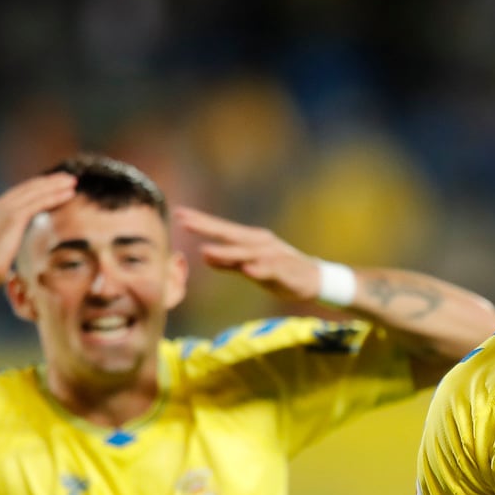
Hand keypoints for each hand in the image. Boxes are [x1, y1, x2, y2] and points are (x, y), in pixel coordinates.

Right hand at [0, 172, 79, 289]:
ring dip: (56, 185)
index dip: (39, 187)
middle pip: (30, 187)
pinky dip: (55, 196)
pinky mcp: (14, 217)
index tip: (55, 184)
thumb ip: (9, 243)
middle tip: (69, 178)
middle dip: (50, 181)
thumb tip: (13, 256)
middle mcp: (1, 205)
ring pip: (37, 191)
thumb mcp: (0, 248)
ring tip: (73, 181)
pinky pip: (39, 202)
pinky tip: (69, 194)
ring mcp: (6, 209)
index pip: (22, 193)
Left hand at [177, 208, 324, 303]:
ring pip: (247, 253)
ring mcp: (274, 256)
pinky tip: (248, 270)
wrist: (316, 280)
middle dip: (207, 227)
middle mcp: (260, 243)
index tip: (178, 213)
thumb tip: (203, 256)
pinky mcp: (286, 272)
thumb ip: (228, 262)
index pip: (221, 229)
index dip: (200, 221)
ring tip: (206, 251)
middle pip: (230, 234)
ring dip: (227, 252)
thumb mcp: (251, 266)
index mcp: (251, 240)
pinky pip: (271, 271)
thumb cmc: (280, 272)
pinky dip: (259, 270)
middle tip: (184, 221)